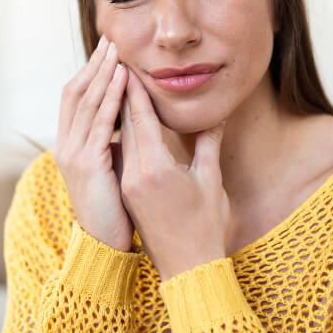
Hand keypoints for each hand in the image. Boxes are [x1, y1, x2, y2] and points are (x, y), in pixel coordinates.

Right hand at [52, 34, 134, 251]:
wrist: (105, 246)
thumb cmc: (115, 210)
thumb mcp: (112, 169)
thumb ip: (116, 144)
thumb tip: (129, 123)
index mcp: (70, 145)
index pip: (75, 97)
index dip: (89, 72)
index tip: (106, 50)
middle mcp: (65, 145)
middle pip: (75, 91)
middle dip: (93, 64)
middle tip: (110, 39)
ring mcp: (72, 153)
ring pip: (86, 102)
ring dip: (102, 73)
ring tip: (117, 51)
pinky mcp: (86, 164)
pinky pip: (100, 122)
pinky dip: (110, 97)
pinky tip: (122, 79)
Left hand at [118, 66, 230, 279]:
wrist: (187, 268)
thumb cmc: (205, 226)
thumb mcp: (210, 181)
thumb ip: (208, 144)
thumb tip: (216, 115)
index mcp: (155, 168)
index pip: (140, 119)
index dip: (134, 90)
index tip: (128, 65)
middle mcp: (135, 174)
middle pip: (125, 125)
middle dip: (122, 94)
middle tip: (117, 64)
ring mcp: (128, 185)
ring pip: (121, 139)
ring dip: (119, 112)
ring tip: (117, 84)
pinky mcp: (128, 193)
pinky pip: (122, 155)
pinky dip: (122, 134)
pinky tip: (122, 121)